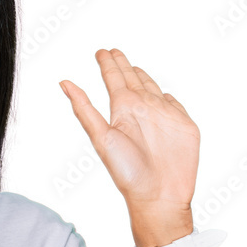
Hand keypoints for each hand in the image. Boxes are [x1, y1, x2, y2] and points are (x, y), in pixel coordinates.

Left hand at [59, 48, 199, 219]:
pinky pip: (175, 105)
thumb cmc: (127, 172)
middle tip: (114, 51)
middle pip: (132, 80)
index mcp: (123, 111)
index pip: (114, 80)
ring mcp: (164, 117)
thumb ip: (84, 109)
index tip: (101, 51)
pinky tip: (164, 94)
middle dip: (123, 65)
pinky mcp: (184, 125)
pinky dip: (170, 98)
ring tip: (134, 66)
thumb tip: (63, 83)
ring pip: (153, 89)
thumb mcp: (101, 137)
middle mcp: (142, 111)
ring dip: (143, 77)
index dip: (108, 64)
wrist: (159, 195)